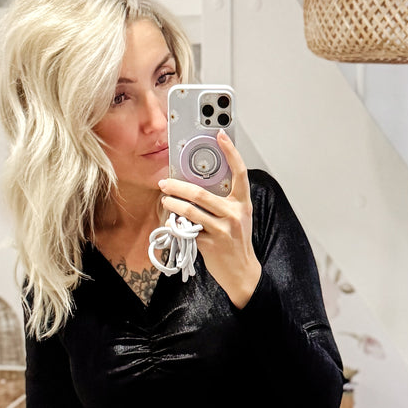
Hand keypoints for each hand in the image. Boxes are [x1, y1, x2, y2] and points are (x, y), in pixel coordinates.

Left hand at [157, 130, 261, 306]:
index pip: (239, 172)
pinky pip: (188, 229)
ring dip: (172, 203)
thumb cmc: (236, 243)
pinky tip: (171, 222)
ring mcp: (223, 229)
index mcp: (242, 203)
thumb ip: (224, 202)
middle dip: (178, 186)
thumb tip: (198, 186)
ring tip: (165, 199)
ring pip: (190, 210)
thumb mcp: (237, 218)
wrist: (242, 272)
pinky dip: (177, 224)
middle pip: (201, 192)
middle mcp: (234, 214)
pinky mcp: (211, 243)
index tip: (220, 135)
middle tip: (164, 182)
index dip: (231, 152)